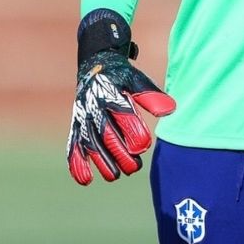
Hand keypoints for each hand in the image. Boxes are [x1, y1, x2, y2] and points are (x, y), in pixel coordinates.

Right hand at [66, 9, 175, 184]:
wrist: (94, 64)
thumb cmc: (121, 76)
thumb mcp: (136, 80)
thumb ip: (150, 96)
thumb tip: (170, 110)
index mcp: (112, 95)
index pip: (124, 116)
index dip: (134, 132)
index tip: (144, 145)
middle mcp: (95, 107)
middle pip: (107, 135)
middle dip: (120, 154)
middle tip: (134, 167)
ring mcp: (83, 118)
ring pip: (90, 144)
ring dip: (101, 162)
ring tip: (116, 176)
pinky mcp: (76, 125)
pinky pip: (73, 146)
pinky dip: (77, 163)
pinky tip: (86, 180)